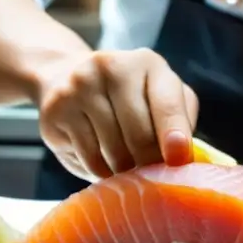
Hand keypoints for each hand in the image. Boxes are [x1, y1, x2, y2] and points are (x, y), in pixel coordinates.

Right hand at [36, 48, 198, 180]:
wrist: (63, 75)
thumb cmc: (125, 98)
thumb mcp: (157, 98)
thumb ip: (178, 119)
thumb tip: (184, 161)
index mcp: (148, 63)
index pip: (167, 102)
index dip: (175, 133)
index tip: (179, 159)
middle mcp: (114, 67)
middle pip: (139, 134)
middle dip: (149, 164)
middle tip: (152, 178)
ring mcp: (81, 85)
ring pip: (113, 151)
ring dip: (125, 171)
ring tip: (127, 169)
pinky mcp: (58, 108)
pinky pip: (89, 157)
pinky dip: (101, 171)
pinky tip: (103, 164)